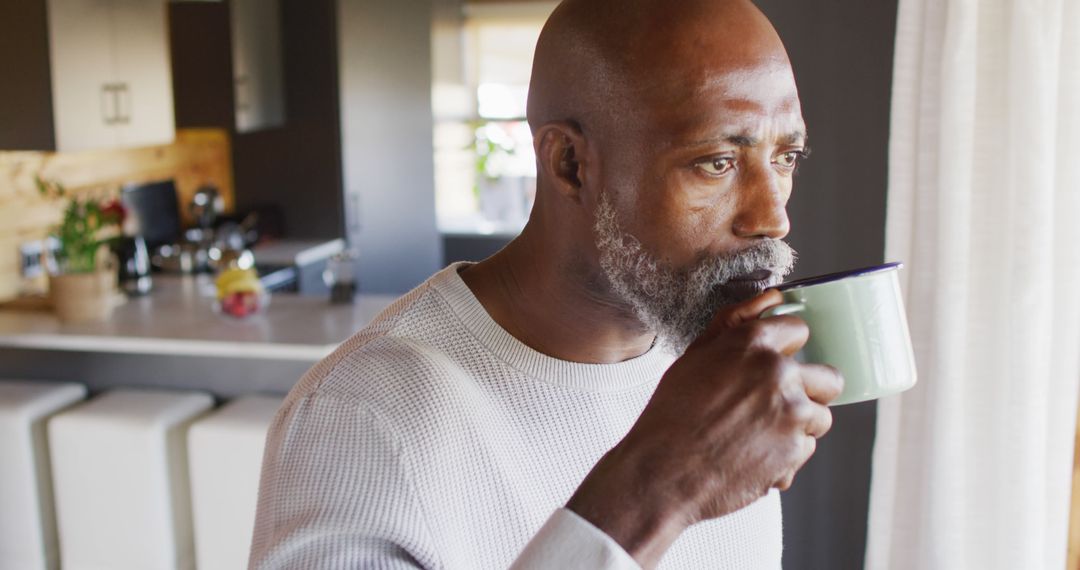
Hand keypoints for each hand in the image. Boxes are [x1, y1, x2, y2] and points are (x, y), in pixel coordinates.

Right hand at [566, 289, 842, 567]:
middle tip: (775, 406)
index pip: (799, 331)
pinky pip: (805, 449)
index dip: (786, 350)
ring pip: (820, 418)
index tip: (772, 366)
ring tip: (757, 435)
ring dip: (797, 427)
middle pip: (828, 378)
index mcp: (752, 343)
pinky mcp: (795, 451)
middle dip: (808, 392)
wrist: (662, 472)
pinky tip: (752, 457)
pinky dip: (785, 456)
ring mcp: (792, 414)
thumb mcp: (695, 356)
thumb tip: (773, 296)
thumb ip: (735, 322)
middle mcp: (779, 374)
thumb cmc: (672, 414)